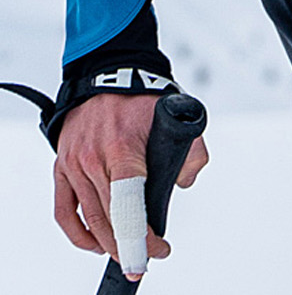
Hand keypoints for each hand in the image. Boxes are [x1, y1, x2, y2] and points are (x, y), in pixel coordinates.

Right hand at [54, 92, 207, 280]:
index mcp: (122, 148)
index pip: (129, 206)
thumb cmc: (144, 96)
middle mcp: (93, 159)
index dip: (143, 237)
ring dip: (108, 244)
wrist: (110, 71)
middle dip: (131, 246)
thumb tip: (183, 182)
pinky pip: (64, 211)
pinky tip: (96, 243)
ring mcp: (74, 164)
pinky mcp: (62, 166)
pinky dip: (78, 234)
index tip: (159, 250)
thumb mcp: (178, 115)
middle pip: (109, 219)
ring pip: (90, 219)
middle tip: (147, 258)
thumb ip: (192, 151)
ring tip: (128, 252)